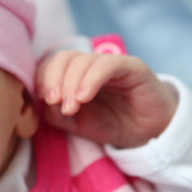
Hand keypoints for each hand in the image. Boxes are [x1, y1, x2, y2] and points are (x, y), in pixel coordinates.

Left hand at [36, 51, 177, 148]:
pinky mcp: (130, 66)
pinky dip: (90, 80)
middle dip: (53, 79)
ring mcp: (109, 64)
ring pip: (81, 61)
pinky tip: (84, 98)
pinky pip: (106, 64)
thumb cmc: (110, 124)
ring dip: (70, 84)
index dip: (43, 79)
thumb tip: (44, 102)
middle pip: (62, 58)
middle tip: (53, 102)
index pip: (50, 65)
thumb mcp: (75, 123)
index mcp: (74, 75)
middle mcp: (89, 65)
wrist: (148, 133)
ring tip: (71, 107)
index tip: (44, 101)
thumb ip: (55, 113)